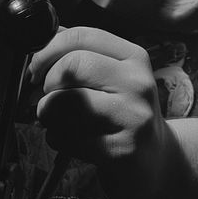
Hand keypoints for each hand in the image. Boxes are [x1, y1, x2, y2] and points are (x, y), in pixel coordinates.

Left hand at [28, 26, 181, 198]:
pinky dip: (56, 138)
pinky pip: (67, 137)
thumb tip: (48, 37)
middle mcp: (137, 83)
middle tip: (49, 97)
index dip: (48, 49)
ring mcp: (132, 117)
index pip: (81, 36)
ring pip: (64, 101)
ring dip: (48, 114)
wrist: (158, 162)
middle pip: (72, 65)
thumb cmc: (126, 116)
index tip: (39, 67)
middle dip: (48, 83)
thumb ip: (85, 54)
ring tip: (59, 120)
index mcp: (134, 58)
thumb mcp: (116, 77)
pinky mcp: (119, 151)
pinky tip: (71, 141)